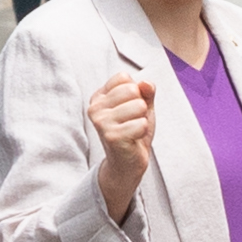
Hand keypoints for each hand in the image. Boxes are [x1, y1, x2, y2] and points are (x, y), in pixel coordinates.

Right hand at [86, 68, 160, 218]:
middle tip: (132, 121)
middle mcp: (95, 108)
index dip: (136, 91)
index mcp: (99, 97)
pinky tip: (133, 139)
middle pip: (132, 89)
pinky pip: (141, 124)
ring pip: (139, 106)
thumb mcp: (142, 106)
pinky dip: (142, 132)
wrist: (128, 163)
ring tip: (132, 130)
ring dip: (142, 120)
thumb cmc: (133, 131)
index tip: (129, 108)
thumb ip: (146, 92)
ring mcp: (101, 122)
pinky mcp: (111, 136)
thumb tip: (146, 83)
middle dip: (141, 106)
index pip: (124, 78)